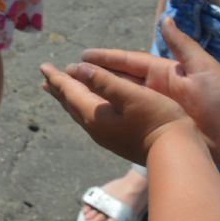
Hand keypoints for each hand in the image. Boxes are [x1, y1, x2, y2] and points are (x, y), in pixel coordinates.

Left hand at [40, 58, 196, 165]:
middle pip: (71, 103)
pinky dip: (84, 106)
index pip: (69, 92)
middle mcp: (95, 128)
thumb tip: (78, 68)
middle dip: (59, 88)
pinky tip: (89, 106)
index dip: (57, 77)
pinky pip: (91, 118)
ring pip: (80, 112)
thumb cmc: (157, 120)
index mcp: (95, 115)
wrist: (176, 154)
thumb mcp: (131, 96)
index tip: (43, 66)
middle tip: (47, 77)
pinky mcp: (117, 140)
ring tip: (61, 90)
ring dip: (70, 98)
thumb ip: (104, 81)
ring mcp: (106, 136)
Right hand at [77, 18, 219, 166]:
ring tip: (69, 96)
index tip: (81, 56)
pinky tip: (92, 119)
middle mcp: (155, 90)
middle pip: (116, 81)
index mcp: (164, 72)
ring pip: (118, 102)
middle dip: (91, 77)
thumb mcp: (203, 67)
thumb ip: (182, 45)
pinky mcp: (158, 128)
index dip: (104, 59)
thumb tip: (166, 20)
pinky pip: (127, 121)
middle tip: (64, 74)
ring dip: (95, 98)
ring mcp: (155, 110)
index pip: (127, 62)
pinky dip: (109, 118)